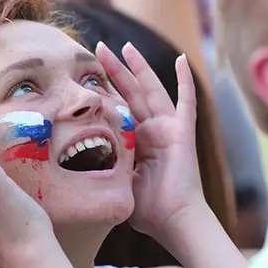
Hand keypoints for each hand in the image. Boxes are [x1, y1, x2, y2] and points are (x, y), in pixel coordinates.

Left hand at [96, 42, 205, 239]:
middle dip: (115, 70)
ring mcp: (169, 128)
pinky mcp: (183, 132)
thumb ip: (108, 165)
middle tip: (98, 49)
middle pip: (132, 92)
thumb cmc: (149, 210)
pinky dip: (185, 80)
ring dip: (139, 67)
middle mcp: (154, 129)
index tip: (87, 75)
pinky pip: (186, 101)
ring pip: (152, 89)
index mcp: (139, 141)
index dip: (105, 90)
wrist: (173, 221)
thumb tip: (80, 163)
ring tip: (126, 47)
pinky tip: (182, 60)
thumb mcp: (120, 180)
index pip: (120, 108)